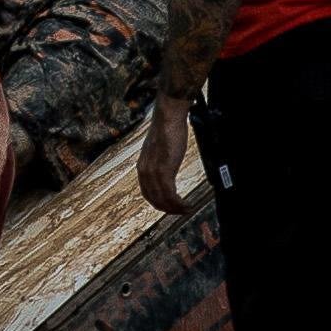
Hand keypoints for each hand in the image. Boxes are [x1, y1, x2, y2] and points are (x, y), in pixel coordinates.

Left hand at [134, 98, 199, 216]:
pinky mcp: (164, 171)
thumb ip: (159, 162)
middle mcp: (144, 172)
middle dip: (169, 210)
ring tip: (187, 210)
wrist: (168, 118)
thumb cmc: (166, 130)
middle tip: (182, 212)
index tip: (171, 207)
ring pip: (164, 200)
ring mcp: (153, 172)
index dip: (160, 204)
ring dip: (176, 209)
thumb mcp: (158, 150)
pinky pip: (171, 195)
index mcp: (142, 167)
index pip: (148, 194)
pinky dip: (179, 204)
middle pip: (155, 200)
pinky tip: (188, 205)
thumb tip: (166, 167)